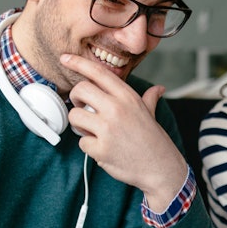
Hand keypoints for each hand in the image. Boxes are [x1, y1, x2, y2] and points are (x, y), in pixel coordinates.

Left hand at [58, 53, 187, 207]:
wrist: (161, 168)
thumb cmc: (154, 141)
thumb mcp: (151, 114)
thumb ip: (149, 99)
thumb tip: (158, 89)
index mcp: (128, 97)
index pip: (99, 73)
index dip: (78, 63)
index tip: (65, 59)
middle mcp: (117, 109)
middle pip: (80, 90)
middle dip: (75, 98)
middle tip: (82, 108)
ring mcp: (108, 129)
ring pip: (75, 116)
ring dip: (79, 125)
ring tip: (92, 131)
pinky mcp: (101, 149)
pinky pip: (81, 141)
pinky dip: (89, 146)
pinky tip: (102, 148)